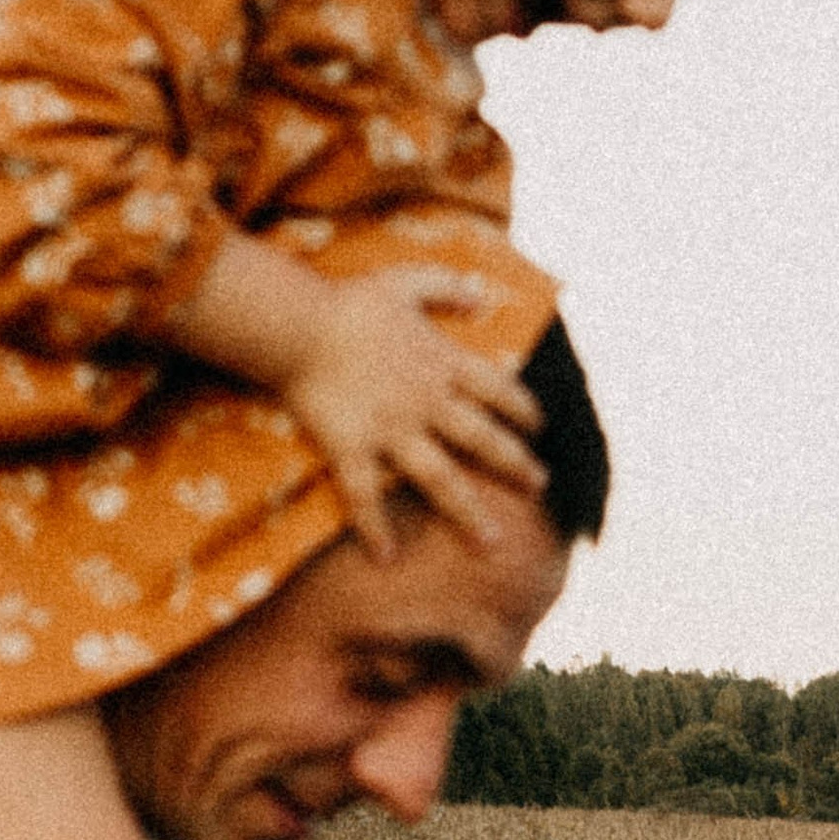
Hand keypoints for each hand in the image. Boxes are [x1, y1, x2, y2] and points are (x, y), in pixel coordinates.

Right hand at [287, 271, 543, 556]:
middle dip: (516, 465)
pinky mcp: (352, 450)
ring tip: (491, 544)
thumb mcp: (405, 281)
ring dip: (468, 514)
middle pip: (482, 440)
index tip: (538, 428)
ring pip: (440, 479)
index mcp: (441, 363)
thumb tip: (483, 298)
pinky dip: (375, 529)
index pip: (498, 390)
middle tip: (539, 487)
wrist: (299, 325)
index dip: (523, 409)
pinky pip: (365, 497)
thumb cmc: (349, 302)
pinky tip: (387, 558)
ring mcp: (391, 431)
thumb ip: (447, 287)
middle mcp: (426, 403)